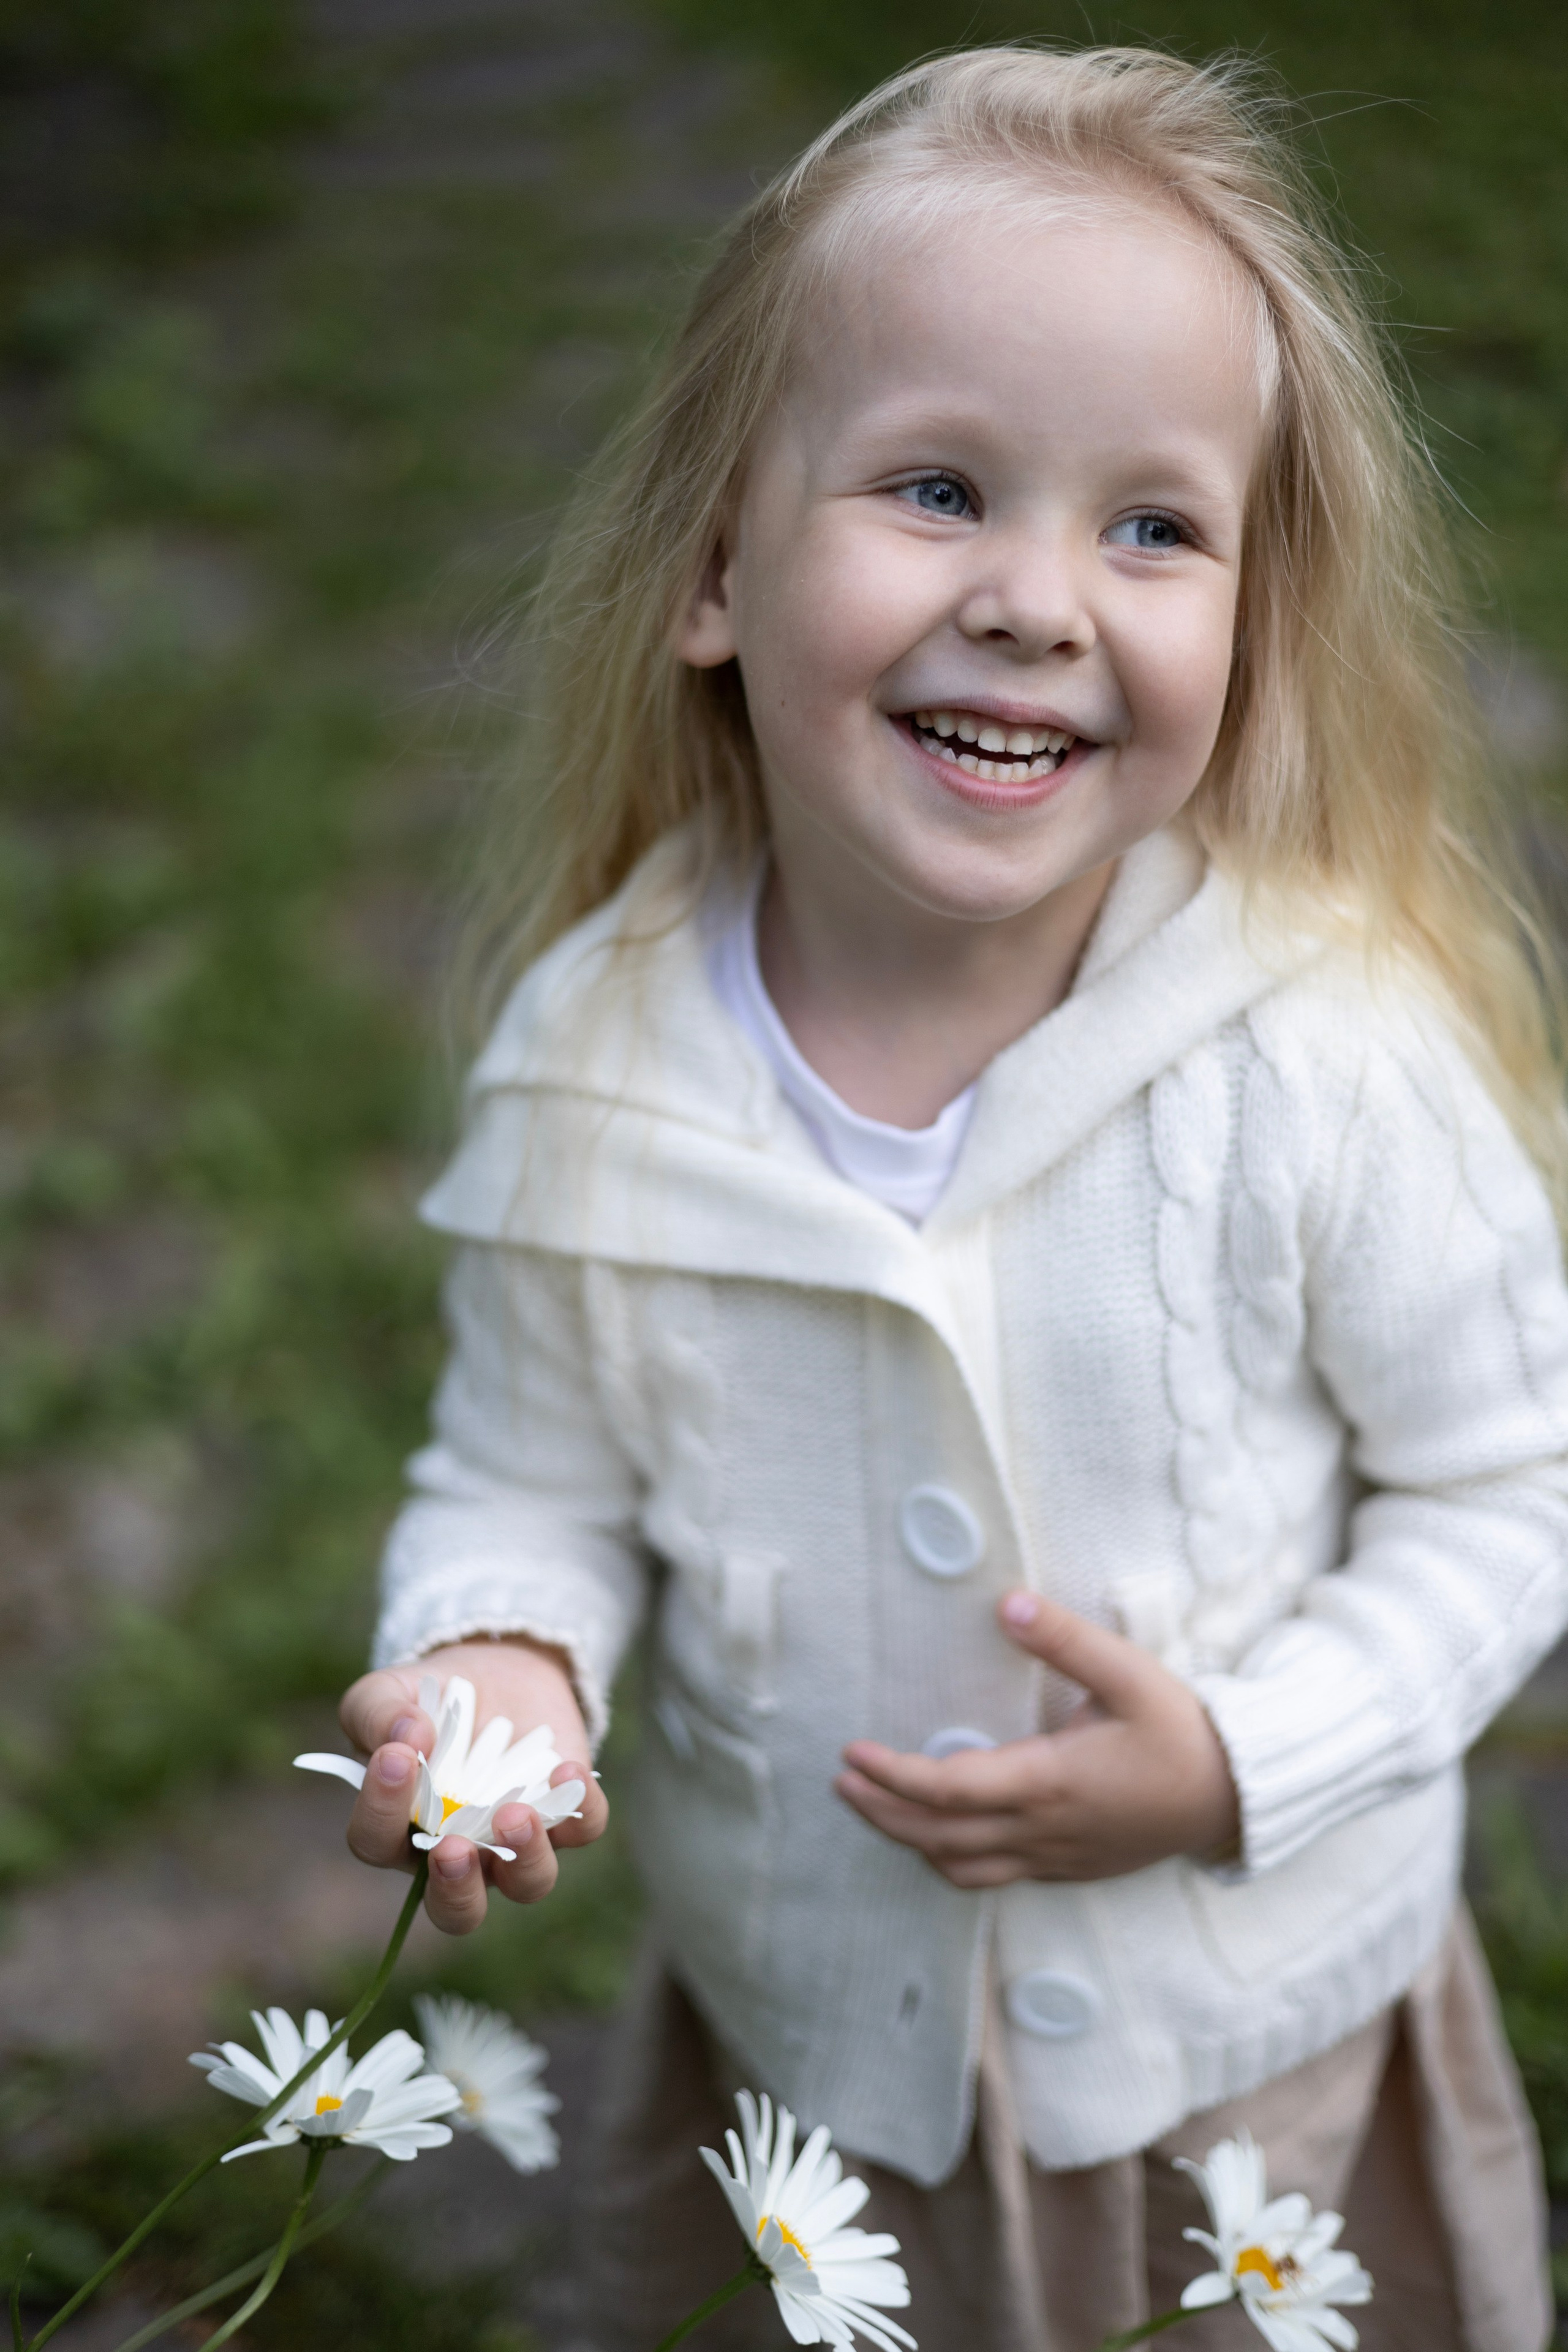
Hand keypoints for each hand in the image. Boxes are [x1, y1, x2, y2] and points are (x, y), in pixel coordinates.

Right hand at [336, 1639, 607, 1933]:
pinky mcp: (566, 1814)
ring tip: (516, 1813)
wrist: (498, 1670)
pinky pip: (583, 1830)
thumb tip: (409, 1736)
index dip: (380, 1810)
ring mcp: (517, 1843)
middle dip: (455, 1888)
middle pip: (456, 1910)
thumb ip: (379, 1713)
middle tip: (453, 1848)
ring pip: (528, 1884)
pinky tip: (567, 1769)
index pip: (377, 1843)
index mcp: (400, 1830)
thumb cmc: (430, 1698)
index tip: (395, 1757)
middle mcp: (460, 1853)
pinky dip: (582, 1807)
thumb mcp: (386, 1692)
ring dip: (525, 1857)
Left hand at [835, 1591, 1238, 1887]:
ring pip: (960, 1866)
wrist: (1232, 1798)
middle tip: (842, 1778)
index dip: (891, 1775)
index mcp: (1049, 1782)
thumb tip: (1006, 1604)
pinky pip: (992, 1877)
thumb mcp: (1129, 1674)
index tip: (853, 1751)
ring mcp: (1053, 1856)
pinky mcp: (1066, 1867)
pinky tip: (936, 1837)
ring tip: (874, 1806)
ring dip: (908, 1841)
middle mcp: (1042, 1829)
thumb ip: (1065, 1639)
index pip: (947, 1790)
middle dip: (881, 1811)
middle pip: (937, 1836)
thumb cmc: (1181, 1733)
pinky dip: (949, 1859)